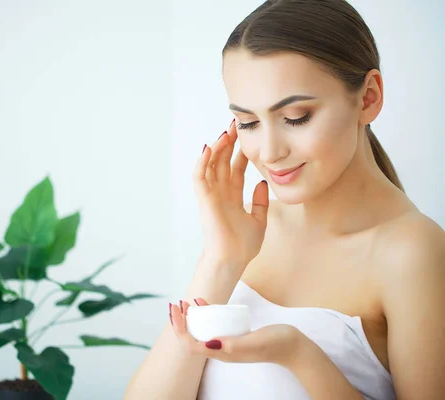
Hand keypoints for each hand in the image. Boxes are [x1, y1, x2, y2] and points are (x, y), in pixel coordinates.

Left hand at [169, 299, 304, 366]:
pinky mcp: (235, 335)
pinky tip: (203, 302)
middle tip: (178, 304)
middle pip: (193, 338)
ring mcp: (228, 342)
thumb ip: (233, 345)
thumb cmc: (275, 344)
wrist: (294, 347)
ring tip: (187, 302)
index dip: (179, 329)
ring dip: (192, 318)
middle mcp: (221, 350)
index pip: (191, 345)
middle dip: (181, 322)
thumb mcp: (253, 343)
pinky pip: (215, 325)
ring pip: (202, 331)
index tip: (176, 310)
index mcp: (222, 354)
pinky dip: (207, 314)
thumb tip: (208, 343)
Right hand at [194, 119, 268, 268]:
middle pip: (223, 162)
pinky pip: (200, 176)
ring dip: (217, 147)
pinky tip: (210, 147)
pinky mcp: (204, 198)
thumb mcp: (260, 220)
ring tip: (226, 132)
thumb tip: (263, 182)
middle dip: (229, 143)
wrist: (233, 259)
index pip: (236, 168)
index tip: (248, 136)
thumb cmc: (243, 245)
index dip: (240, 152)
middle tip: (236, 124)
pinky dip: (202, 161)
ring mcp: (211, 194)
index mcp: (232, 197)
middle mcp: (220, 193)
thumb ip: (261, 202)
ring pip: (211, 164)